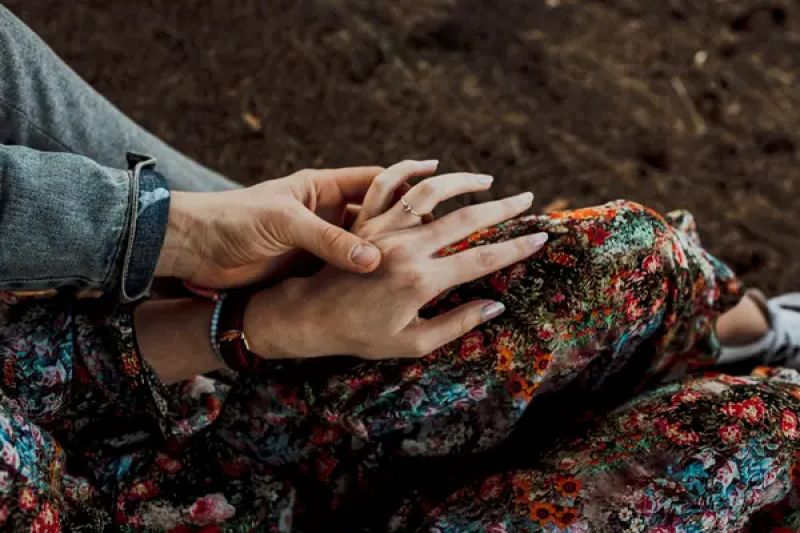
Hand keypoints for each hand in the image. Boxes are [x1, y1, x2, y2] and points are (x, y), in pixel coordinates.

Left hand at [155, 165, 431, 287]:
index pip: (376, 181)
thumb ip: (328, 240)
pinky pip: (349, 270)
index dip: (410, 181)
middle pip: (380, 215)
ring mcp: (321, 242)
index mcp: (320, 189)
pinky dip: (370, 276)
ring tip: (429, 259)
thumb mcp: (283, 224)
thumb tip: (374, 260)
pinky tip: (393, 285)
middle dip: (410, 221)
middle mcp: (326, 213)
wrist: (193, 250)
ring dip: (393, 252)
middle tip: (446, 228)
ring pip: (369, 245)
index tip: (443, 183)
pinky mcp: (312, 269)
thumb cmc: (232, 221)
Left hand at [244, 160, 547, 359]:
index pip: (481, 259)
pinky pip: (389, 185)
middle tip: (527, 198)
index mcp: (422, 281)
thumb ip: (457, 324)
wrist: (307, 317)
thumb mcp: (412, 343)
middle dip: (502, 208)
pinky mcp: (365, 220)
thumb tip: (496, 306)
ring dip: (464, 183)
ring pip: (431, 193)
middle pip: (465, 219)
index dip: (515, 248)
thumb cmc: (360, 337)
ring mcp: (383, 230)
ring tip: (488, 180)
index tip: (540, 237)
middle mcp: (406, 249)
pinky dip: (410, 171)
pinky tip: (432, 166)